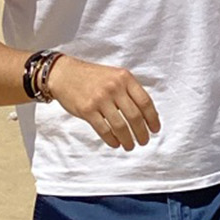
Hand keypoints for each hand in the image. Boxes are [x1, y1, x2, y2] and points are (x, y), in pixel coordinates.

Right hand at [45, 57, 160, 150]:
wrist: (64, 74)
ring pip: (120, 126)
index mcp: (124, 78)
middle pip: (135, 116)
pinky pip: (104, 130)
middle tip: (144, 141)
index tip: (155, 130)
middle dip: (142, 133)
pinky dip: (112, 140)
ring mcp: (100, 99)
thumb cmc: (92, 77)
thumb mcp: (115, 76)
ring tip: (130, 146)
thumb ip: (130, 91)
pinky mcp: (87, 110)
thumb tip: (148, 115)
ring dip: (128, 140)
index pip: (145, 102)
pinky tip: (116, 144)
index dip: (153, 119)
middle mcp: (114, 87)